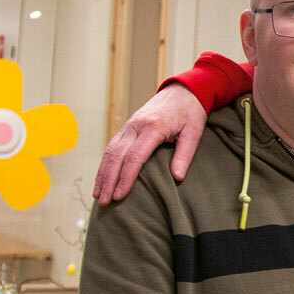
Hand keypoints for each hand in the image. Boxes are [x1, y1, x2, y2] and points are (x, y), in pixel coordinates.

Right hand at [94, 83, 207, 203]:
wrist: (182, 90)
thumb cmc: (190, 112)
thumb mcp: (194, 132)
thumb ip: (184, 154)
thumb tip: (177, 178)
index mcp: (152, 127)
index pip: (134, 157)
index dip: (126, 178)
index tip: (121, 196)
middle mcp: (135, 126)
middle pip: (117, 156)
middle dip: (110, 181)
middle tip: (106, 202)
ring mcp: (129, 126)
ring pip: (110, 152)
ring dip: (103, 174)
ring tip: (99, 196)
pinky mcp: (127, 128)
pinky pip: (112, 147)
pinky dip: (105, 164)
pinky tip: (102, 179)